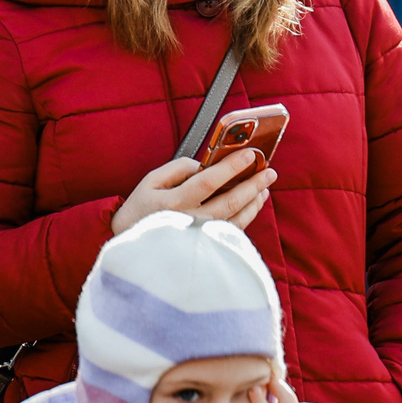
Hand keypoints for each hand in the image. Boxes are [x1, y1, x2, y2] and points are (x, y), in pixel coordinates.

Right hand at [111, 149, 274, 234]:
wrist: (132, 248)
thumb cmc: (140, 212)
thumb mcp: (149, 183)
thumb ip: (177, 169)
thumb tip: (204, 166)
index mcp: (173, 203)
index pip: (208, 181)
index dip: (231, 167)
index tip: (249, 154)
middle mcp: (190, 222)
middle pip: (229, 201)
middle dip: (253, 183)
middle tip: (269, 171)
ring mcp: (201, 238)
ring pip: (237, 218)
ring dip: (254, 199)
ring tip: (265, 185)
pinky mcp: (208, 248)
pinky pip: (234, 230)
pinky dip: (248, 215)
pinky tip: (254, 202)